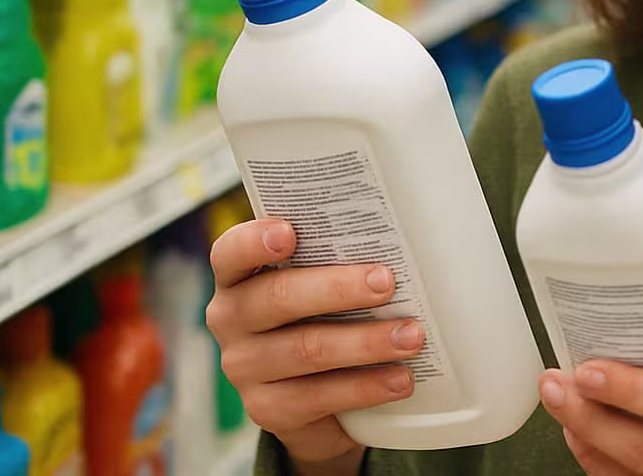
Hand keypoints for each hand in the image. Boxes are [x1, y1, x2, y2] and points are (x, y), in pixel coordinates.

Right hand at [206, 219, 426, 472]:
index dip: (255, 241)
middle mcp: (231, 319)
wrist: (316, 392)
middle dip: (338, 289)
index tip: (289, 233)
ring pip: (306, 349)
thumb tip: (396, 244)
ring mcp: (244, 367)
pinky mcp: (267, 409)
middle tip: (387, 282)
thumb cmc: (325, 312)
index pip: (231, 253)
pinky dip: (365, 387)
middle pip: (279, 298)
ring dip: (365, 342)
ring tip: (411, 336)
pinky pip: (317, 397)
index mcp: (239, 276)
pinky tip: (400, 379)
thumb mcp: (322, 280)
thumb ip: (337, 258)